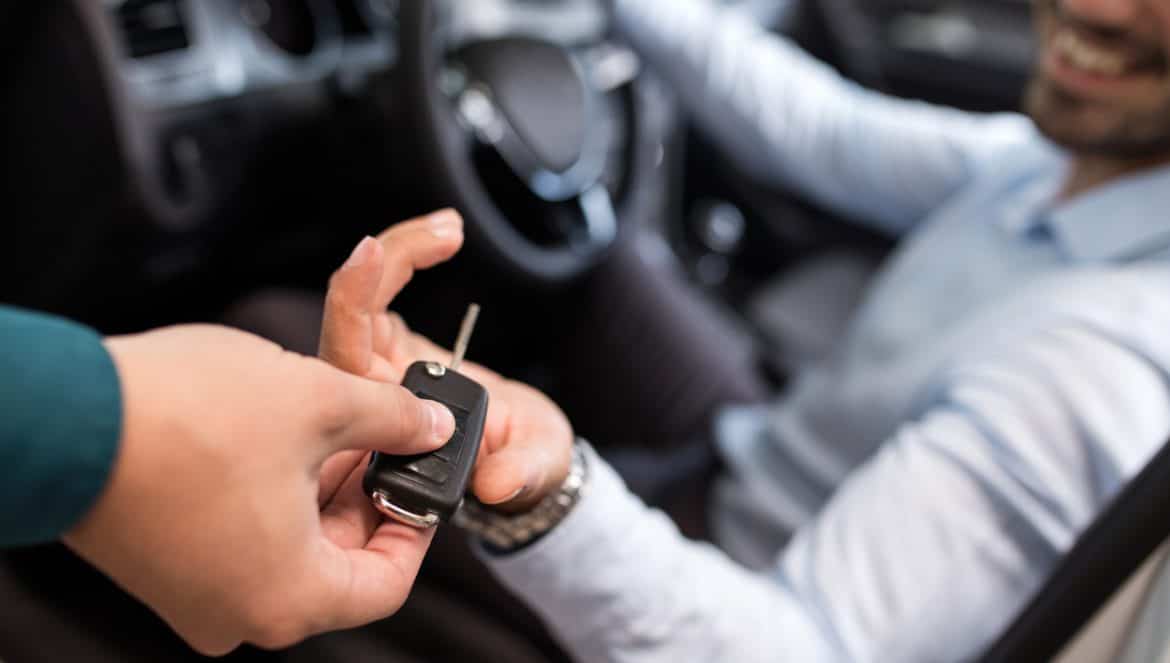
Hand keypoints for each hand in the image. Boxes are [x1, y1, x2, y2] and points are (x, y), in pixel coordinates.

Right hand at [64, 323, 456, 655]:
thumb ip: (391, 420)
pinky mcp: (164, 569)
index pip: (386, 583)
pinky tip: (278, 441)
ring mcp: (195, 597)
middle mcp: (241, 616)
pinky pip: (242, 543)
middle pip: (338, 565)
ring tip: (330, 426)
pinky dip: (272, 498)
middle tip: (379, 439)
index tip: (423, 481)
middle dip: (364, 496)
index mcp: (290, 598)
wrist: (63, 414)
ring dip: (318, 491)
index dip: (417, 527)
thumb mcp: (318, 402)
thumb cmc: (186, 417)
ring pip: (290, 549)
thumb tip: (430, 427)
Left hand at [319, 210, 574, 512]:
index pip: (346, 368)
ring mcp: (377, 369)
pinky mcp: (392, 344)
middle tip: (441, 233)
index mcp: (380, 436)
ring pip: (361, 300)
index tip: (374, 258)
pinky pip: (381, 292)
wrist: (521, 457)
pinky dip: (408, 255)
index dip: (352, 307)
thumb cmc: (519, 468)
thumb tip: (496, 482)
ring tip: (451, 227)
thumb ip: (517, 476)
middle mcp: (368, 399)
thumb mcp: (530, 473)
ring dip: (399, 251)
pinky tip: (447, 233)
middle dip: (380, 266)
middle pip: (346, 322)